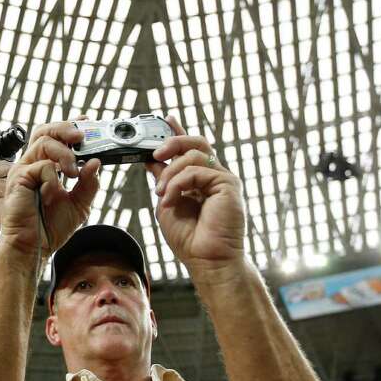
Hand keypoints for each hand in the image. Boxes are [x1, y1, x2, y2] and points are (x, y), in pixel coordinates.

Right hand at [0, 122, 100, 256]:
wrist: (34, 247)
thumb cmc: (49, 227)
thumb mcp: (79, 204)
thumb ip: (89, 184)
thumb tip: (96, 162)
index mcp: (45, 166)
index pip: (55, 137)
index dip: (70, 126)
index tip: (88, 122)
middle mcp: (32, 164)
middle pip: (45, 130)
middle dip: (65, 127)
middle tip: (82, 136)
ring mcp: (23, 169)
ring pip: (44, 142)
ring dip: (65, 154)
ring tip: (73, 172)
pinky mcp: (18, 178)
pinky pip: (42, 166)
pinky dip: (54, 178)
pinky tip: (54, 194)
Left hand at [146, 117, 246, 272]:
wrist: (207, 261)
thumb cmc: (190, 239)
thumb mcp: (168, 202)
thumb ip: (164, 179)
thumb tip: (153, 159)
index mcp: (201, 180)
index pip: (190, 149)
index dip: (178, 132)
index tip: (165, 119)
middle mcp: (215, 176)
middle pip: (197, 142)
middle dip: (173, 141)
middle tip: (155, 153)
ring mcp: (223, 179)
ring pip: (194, 154)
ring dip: (170, 172)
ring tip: (161, 192)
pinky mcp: (228, 185)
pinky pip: (197, 170)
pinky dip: (178, 183)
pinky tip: (170, 199)